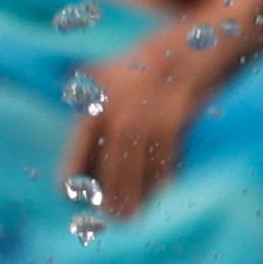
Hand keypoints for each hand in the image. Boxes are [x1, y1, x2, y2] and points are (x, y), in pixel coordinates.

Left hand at [59, 4, 252, 219]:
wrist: (191, 45)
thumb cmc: (145, 63)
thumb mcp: (107, 72)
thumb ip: (88, 94)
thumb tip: (71, 113)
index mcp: (96, 100)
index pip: (77, 148)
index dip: (73, 177)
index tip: (72, 198)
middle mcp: (117, 107)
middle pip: (108, 162)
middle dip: (109, 194)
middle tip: (113, 218)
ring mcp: (147, 112)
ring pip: (136, 164)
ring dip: (135, 193)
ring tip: (132, 216)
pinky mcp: (175, 117)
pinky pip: (166, 157)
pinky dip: (163, 178)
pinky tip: (161, 193)